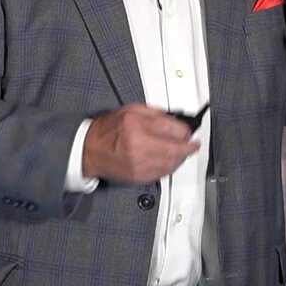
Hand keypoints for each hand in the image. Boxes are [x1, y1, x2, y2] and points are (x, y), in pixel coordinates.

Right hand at [82, 103, 199, 182]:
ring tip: (183, 152)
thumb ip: (154, 113)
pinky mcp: (139, 176)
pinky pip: (163, 173)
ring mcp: (140, 163)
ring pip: (172, 163)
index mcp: (137, 125)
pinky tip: (171, 161)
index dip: (185, 130)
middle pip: (176, 149)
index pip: (172, 129)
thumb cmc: (108, 129)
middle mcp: (139, 145)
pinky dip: (170, 167)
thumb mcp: (130, 110)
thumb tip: (174, 119)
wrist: (90, 150)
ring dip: (181, 158)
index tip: (189, 131)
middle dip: (189, 147)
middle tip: (194, 145)